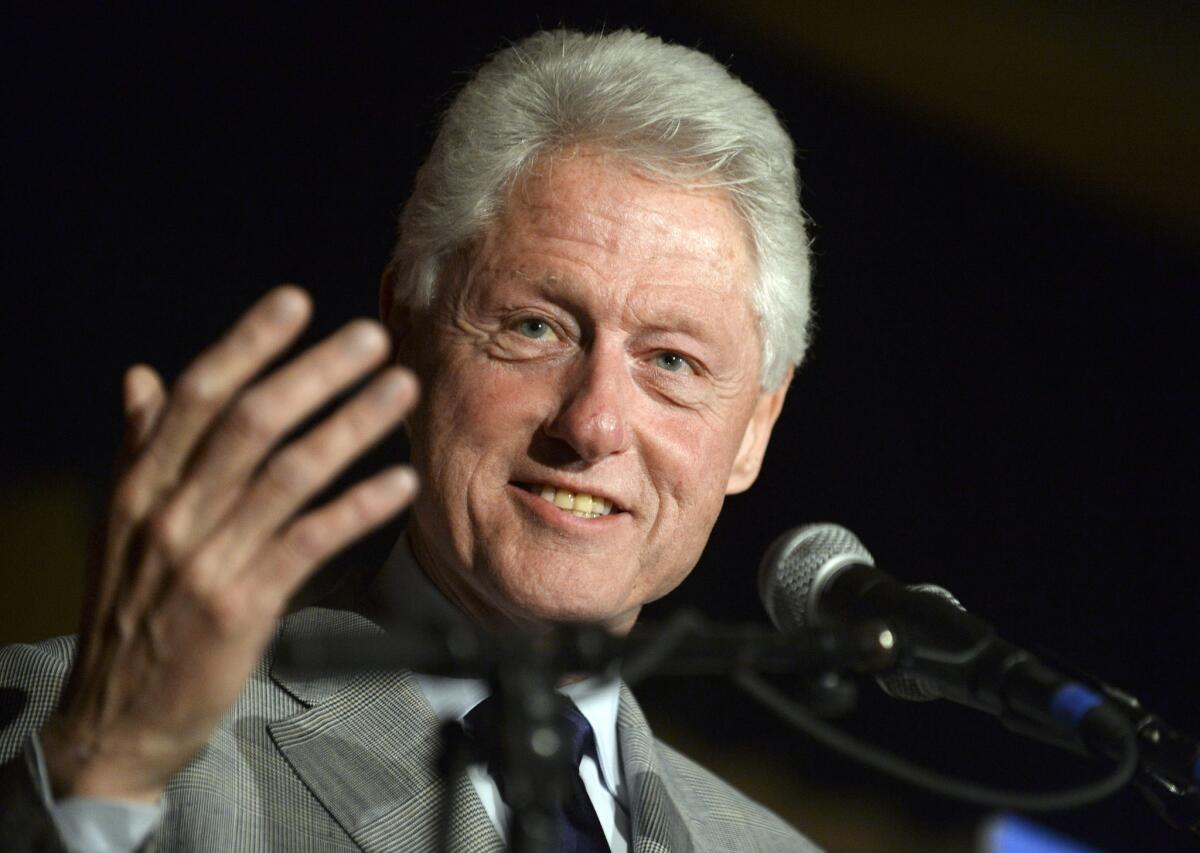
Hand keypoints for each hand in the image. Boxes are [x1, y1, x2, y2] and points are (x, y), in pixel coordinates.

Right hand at [39, 286, 418, 802]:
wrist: (115, 718)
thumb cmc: (132, 614)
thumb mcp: (121, 526)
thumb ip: (140, 449)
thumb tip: (142, 377)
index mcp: (141, 485)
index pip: (199, 397)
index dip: (249, 343)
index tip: (297, 301)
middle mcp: (171, 512)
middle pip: (251, 422)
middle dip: (315, 372)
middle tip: (372, 336)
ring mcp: (205, 559)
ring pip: (288, 474)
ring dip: (350, 425)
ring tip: (400, 391)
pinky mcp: (240, 606)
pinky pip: (308, 542)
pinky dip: (356, 508)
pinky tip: (399, 483)